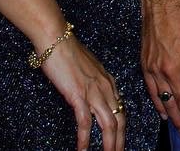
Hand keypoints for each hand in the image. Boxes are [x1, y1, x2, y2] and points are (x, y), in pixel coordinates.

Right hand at [40, 34, 125, 150]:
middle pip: (120, 120)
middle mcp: (106, 88)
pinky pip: (85, 122)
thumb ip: (94, 84)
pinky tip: (82, 150)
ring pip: (108, 124)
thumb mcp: (88, 69)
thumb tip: (92, 97)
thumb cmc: (69, 52)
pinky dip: (85, 139)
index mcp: (109, 82)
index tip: (120, 142)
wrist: (57, 40)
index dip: (122, 129)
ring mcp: (93, 92)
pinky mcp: (78, 95)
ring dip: (109, 145)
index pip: (121, 110)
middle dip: (120, 142)